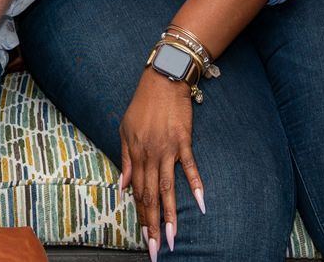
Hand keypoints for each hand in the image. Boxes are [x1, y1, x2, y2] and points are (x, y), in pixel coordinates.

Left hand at [119, 72, 203, 257]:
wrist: (162, 79)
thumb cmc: (142, 104)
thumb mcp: (125, 129)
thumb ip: (125, 159)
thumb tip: (123, 186)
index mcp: (135, 155)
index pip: (137, 194)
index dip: (141, 218)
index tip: (144, 239)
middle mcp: (150, 156)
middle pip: (151, 197)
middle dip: (153, 225)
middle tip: (156, 249)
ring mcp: (168, 149)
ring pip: (168, 187)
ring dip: (170, 214)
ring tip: (172, 237)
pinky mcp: (184, 141)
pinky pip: (189, 166)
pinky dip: (195, 184)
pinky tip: (200, 203)